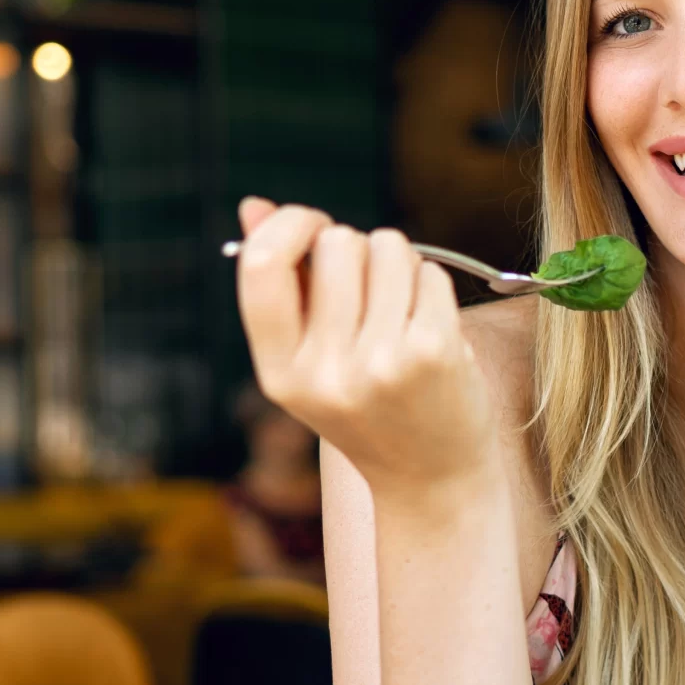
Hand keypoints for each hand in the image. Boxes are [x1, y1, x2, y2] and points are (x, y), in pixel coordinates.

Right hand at [233, 198, 495, 501]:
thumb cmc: (370, 406)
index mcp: (279, 373)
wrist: (430, 478)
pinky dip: (430, 285)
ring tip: (400, 310)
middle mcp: (324, 372)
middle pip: (336, 243)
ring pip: (387, 247)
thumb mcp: (311, 359)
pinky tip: (429, 324)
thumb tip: (253, 206)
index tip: (312, 226)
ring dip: (398, 263)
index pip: (262, 266)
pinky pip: (429, 272)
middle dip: (356, 249)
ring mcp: (379, 364)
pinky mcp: (431, 354)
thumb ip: (284, 283)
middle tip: (370, 293)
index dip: (288, 225)